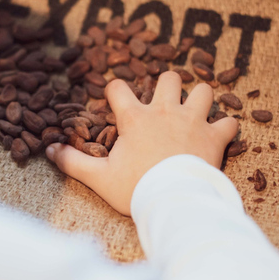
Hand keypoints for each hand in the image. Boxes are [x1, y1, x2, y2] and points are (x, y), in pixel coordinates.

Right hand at [46, 71, 238, 215]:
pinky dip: (225, 127)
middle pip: (169, 78)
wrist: (173, 201)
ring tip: (194, 113)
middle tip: (164, 106)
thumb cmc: (135, 188)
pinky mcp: (215, 136)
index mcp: (135, 118)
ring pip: (204, 91)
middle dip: (167, 87)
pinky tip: (219, 135)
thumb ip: (73, 162)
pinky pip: (229, 121)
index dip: (114, 92)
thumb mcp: (99, 177)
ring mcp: (193, 121)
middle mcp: (165, 111)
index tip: (115, 104)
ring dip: (200, 100)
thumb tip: (49, 150)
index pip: (119, 88)